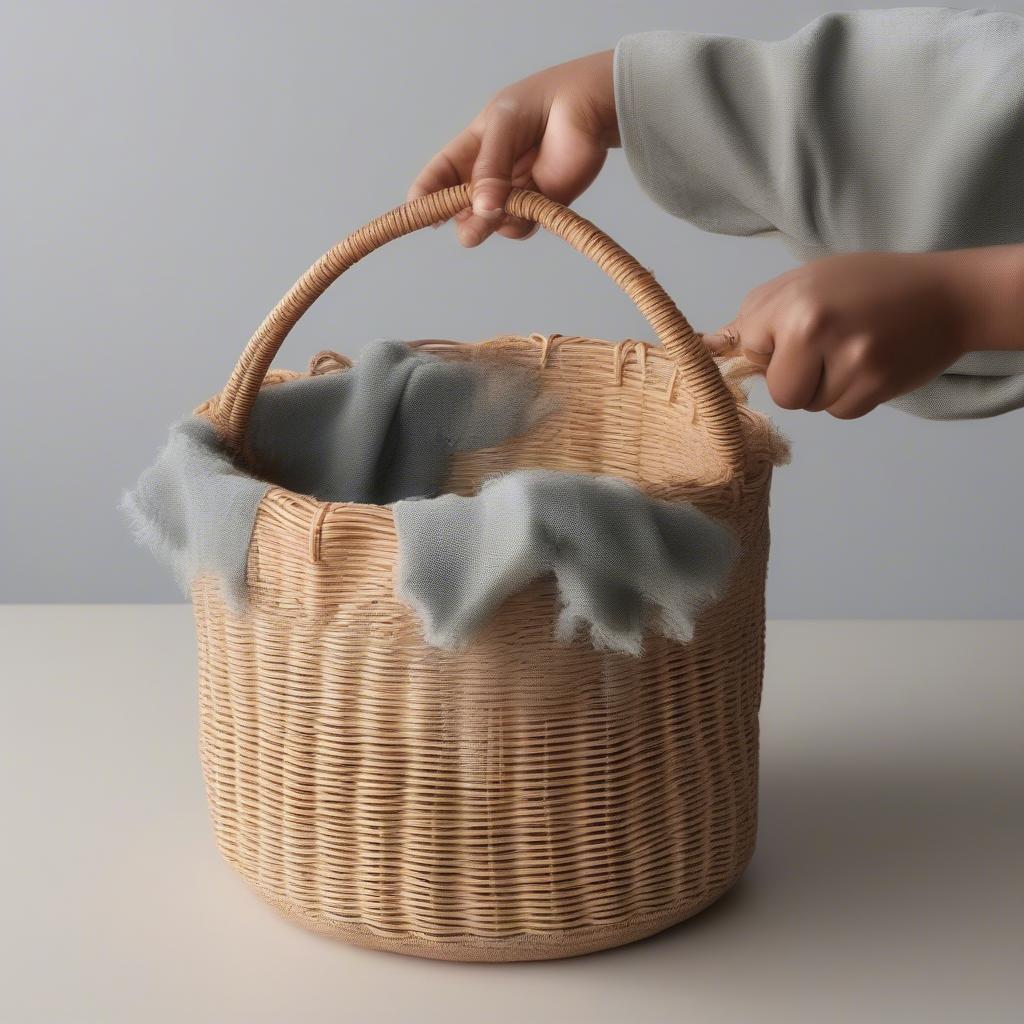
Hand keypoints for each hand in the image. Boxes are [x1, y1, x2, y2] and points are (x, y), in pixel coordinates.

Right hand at [408, 51, 617, 246]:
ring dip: (490, 224)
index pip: (438, 178)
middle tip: (469, 231)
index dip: (424, 197)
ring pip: (489, 223)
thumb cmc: (542, 104)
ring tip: (499, 213)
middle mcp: (488, 177)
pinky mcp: (538, 207)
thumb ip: (489, 167)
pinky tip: (531, 203)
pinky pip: (519, 227)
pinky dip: (520, 222)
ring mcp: (512, 194)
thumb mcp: (503, 125)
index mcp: (471, 151)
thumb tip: (481, 209)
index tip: (417, 214)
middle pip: (460, 210)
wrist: (588, 108)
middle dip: (460, 221)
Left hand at [703, 248, 1023, 417]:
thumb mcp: (806, 282)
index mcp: (793, 303)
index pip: (749, 350)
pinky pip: (838, 412)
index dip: (771, 344)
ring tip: (852, 350)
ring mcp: (849, 362)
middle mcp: (817, 331)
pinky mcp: (874, 388)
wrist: (947, 295)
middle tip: (827, 346)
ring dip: (824, 387)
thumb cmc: (868, 284)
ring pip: (808, 405)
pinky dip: (850, 396)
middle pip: (779, 391)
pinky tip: (870, 365)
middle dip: (796, 377)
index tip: (801, 328)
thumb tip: (701, 347)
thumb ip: (754, 315)